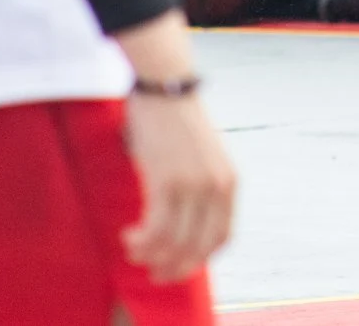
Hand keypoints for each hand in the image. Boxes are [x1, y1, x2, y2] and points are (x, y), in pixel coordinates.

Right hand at [113, 15, 233, 283]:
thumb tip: (183, 224)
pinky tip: (129, 237)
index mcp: (229, 182)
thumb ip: (200, 188)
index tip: (179, 267)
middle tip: (154, 274)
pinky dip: (141, 241)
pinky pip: (156, 228)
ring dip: (151, 255)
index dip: (200, 259)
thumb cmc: (177, 121)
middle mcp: (216, 187)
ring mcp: (193, 185)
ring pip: (174, 242)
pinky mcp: (166, 180)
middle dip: (175, 267)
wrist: (166, 86)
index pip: (222, 237)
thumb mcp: (200, 158)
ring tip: (134, 250)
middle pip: (198, 247)